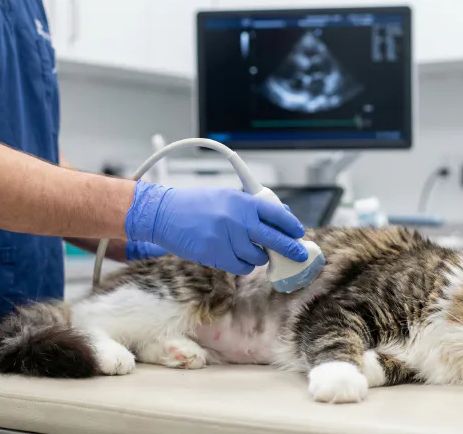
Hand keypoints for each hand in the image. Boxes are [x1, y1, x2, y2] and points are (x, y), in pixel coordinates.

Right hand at [125, 181, 307, 274]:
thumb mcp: (226, 196)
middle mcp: (238, 219)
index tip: (298, 233)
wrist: (164, 214)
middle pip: (275, 239)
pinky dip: (244, 265)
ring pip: (258, 257)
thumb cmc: (195, 205)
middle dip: (291, 249)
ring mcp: (228, 238)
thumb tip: (280, 213)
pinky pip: (242, 267)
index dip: (291, 225)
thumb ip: (251, 206)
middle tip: (299, 254)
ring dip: (260, 257)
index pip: (276, 213)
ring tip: (252, 251)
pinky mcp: (217, 255)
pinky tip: (239, 258)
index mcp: (242, 201)